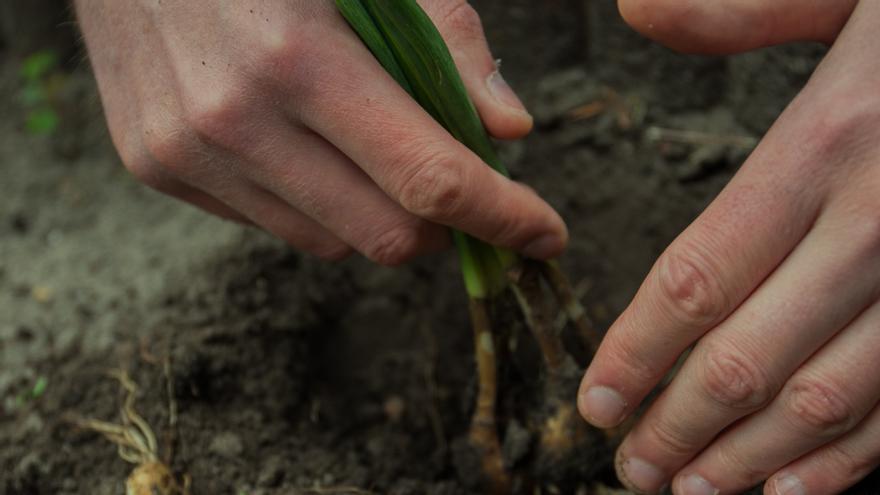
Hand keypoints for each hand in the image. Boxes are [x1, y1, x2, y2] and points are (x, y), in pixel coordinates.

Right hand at [74, 0, 566, 263]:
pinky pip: (274, 225)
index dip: (502, 216)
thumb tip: (510, 131)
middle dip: (446, 227)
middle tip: (464, 191)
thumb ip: (448, 43)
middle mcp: (235, 118)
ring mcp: (187, 152)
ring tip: (377, 154)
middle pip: (387, 236)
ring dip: (379, 215)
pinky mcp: (158, 168)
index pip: (429, 177)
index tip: (545, 233)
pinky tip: (309, 148)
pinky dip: (317, 205)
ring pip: (332, 243)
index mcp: (300, 55)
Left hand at [579, 1, 879, 493]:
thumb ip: (744, 9)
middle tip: (630, 464)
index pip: (699, 276)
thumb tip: (639, 10)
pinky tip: (790, 488)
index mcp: (831, 145)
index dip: (638, 351)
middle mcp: (879, 225)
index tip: (598, 400)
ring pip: (823, 399)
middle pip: (747, 356)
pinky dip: (846, 460)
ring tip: (687, 490)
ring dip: (747, 458)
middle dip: (677, 423)